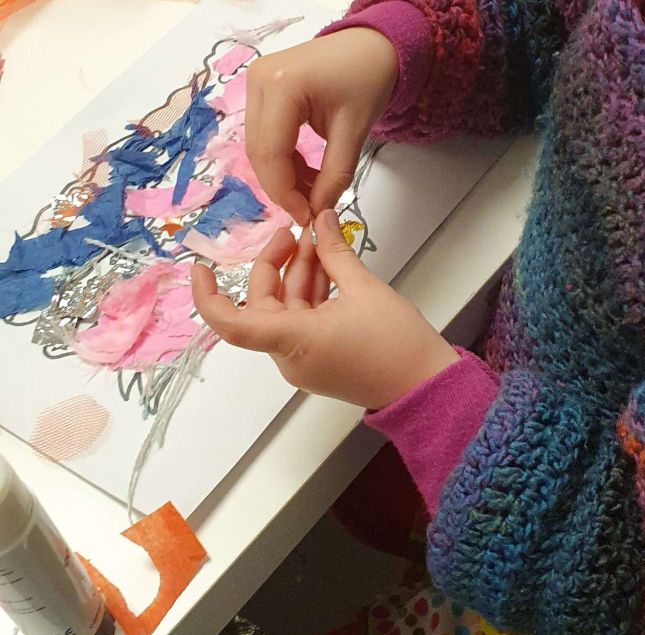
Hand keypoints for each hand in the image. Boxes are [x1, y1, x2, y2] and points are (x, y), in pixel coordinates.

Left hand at [190, 210, 459, 409]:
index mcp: (294, 341)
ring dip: (299, 275)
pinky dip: (311, 294)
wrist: (426, 387)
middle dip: (276, 264)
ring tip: (320, 241)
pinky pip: (303, 322)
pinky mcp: (320, 361)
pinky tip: (328, 266)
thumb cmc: (398, 347)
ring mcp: (305, 362)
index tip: (201, 266)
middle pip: (262, 304)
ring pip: (285, 310)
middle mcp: (291, 357)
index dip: (208, 295)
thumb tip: (320, 221)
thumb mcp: (364, 288)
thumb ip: (334, 251)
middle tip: (297, 231)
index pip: (230, 324)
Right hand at [246, 29, 397, 224]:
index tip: (306, 217)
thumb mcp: (354, 132)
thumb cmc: (366, 79)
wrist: (368, 46)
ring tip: (312, 191)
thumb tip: (318, 213)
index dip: (285, 193)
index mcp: (282, 86)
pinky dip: (283, 161)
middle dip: (282, 189)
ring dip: (282, 177)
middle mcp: (259, 81)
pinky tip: (305, 173)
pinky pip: (264, 137)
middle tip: (308, 211)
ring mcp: (255, 83)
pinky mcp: (260, 90)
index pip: (271, 154)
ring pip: (258, 148)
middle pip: (259, 153)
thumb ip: (334, 177)